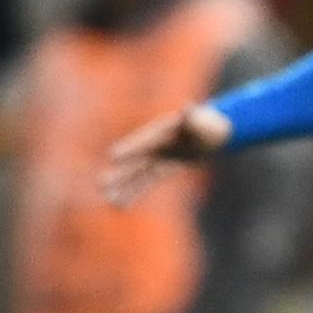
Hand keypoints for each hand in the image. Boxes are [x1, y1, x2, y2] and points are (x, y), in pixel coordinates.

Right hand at [101, 100, 231, 204]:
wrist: (211, 133)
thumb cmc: (206, 124)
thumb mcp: (202, 121)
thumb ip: (192, 117)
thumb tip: (187, 106)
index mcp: (162, 133)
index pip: (144, 143)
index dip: (130, 149)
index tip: (113, 156)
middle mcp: (155, 147)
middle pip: (136, 163)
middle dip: (120, 174)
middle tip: (101, 184)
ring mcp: (158, 159)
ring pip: (138, 176)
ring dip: (124, 189)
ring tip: (108, 201)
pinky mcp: (163, 169)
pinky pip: (147, 183)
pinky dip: (135, 194)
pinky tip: (121, 206)